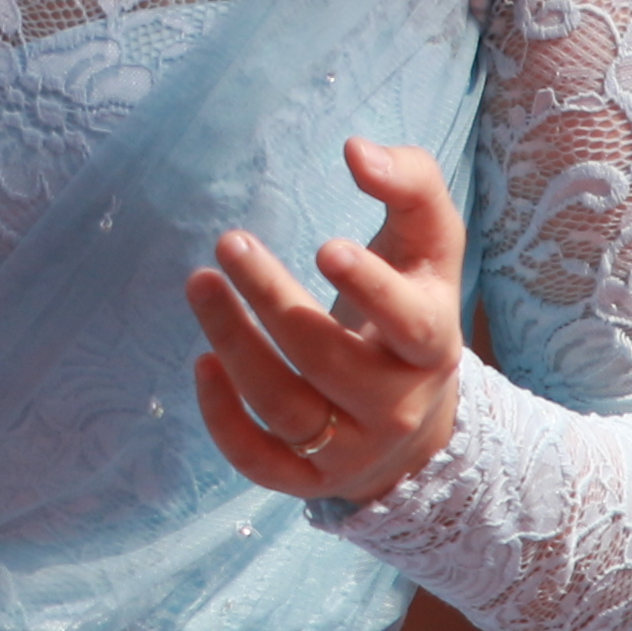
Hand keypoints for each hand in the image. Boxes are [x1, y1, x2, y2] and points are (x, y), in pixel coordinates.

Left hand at [183, 139, 464, 507]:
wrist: (420, 418)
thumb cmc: (412, 303)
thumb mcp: (429, 245)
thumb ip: (410, 183)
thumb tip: (357, 150)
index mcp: (431, 342)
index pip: (409, 324)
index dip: (371, 289)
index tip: (326, 247)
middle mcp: (396, 404)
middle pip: (328, 359)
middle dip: (272, 299)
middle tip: (229, 242)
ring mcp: (353, 449)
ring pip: (288, 408)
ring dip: (235, 346)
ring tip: (200, 284)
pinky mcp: (312, 481)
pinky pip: (263, 464)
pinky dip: (225, 424)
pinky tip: (201, 363)